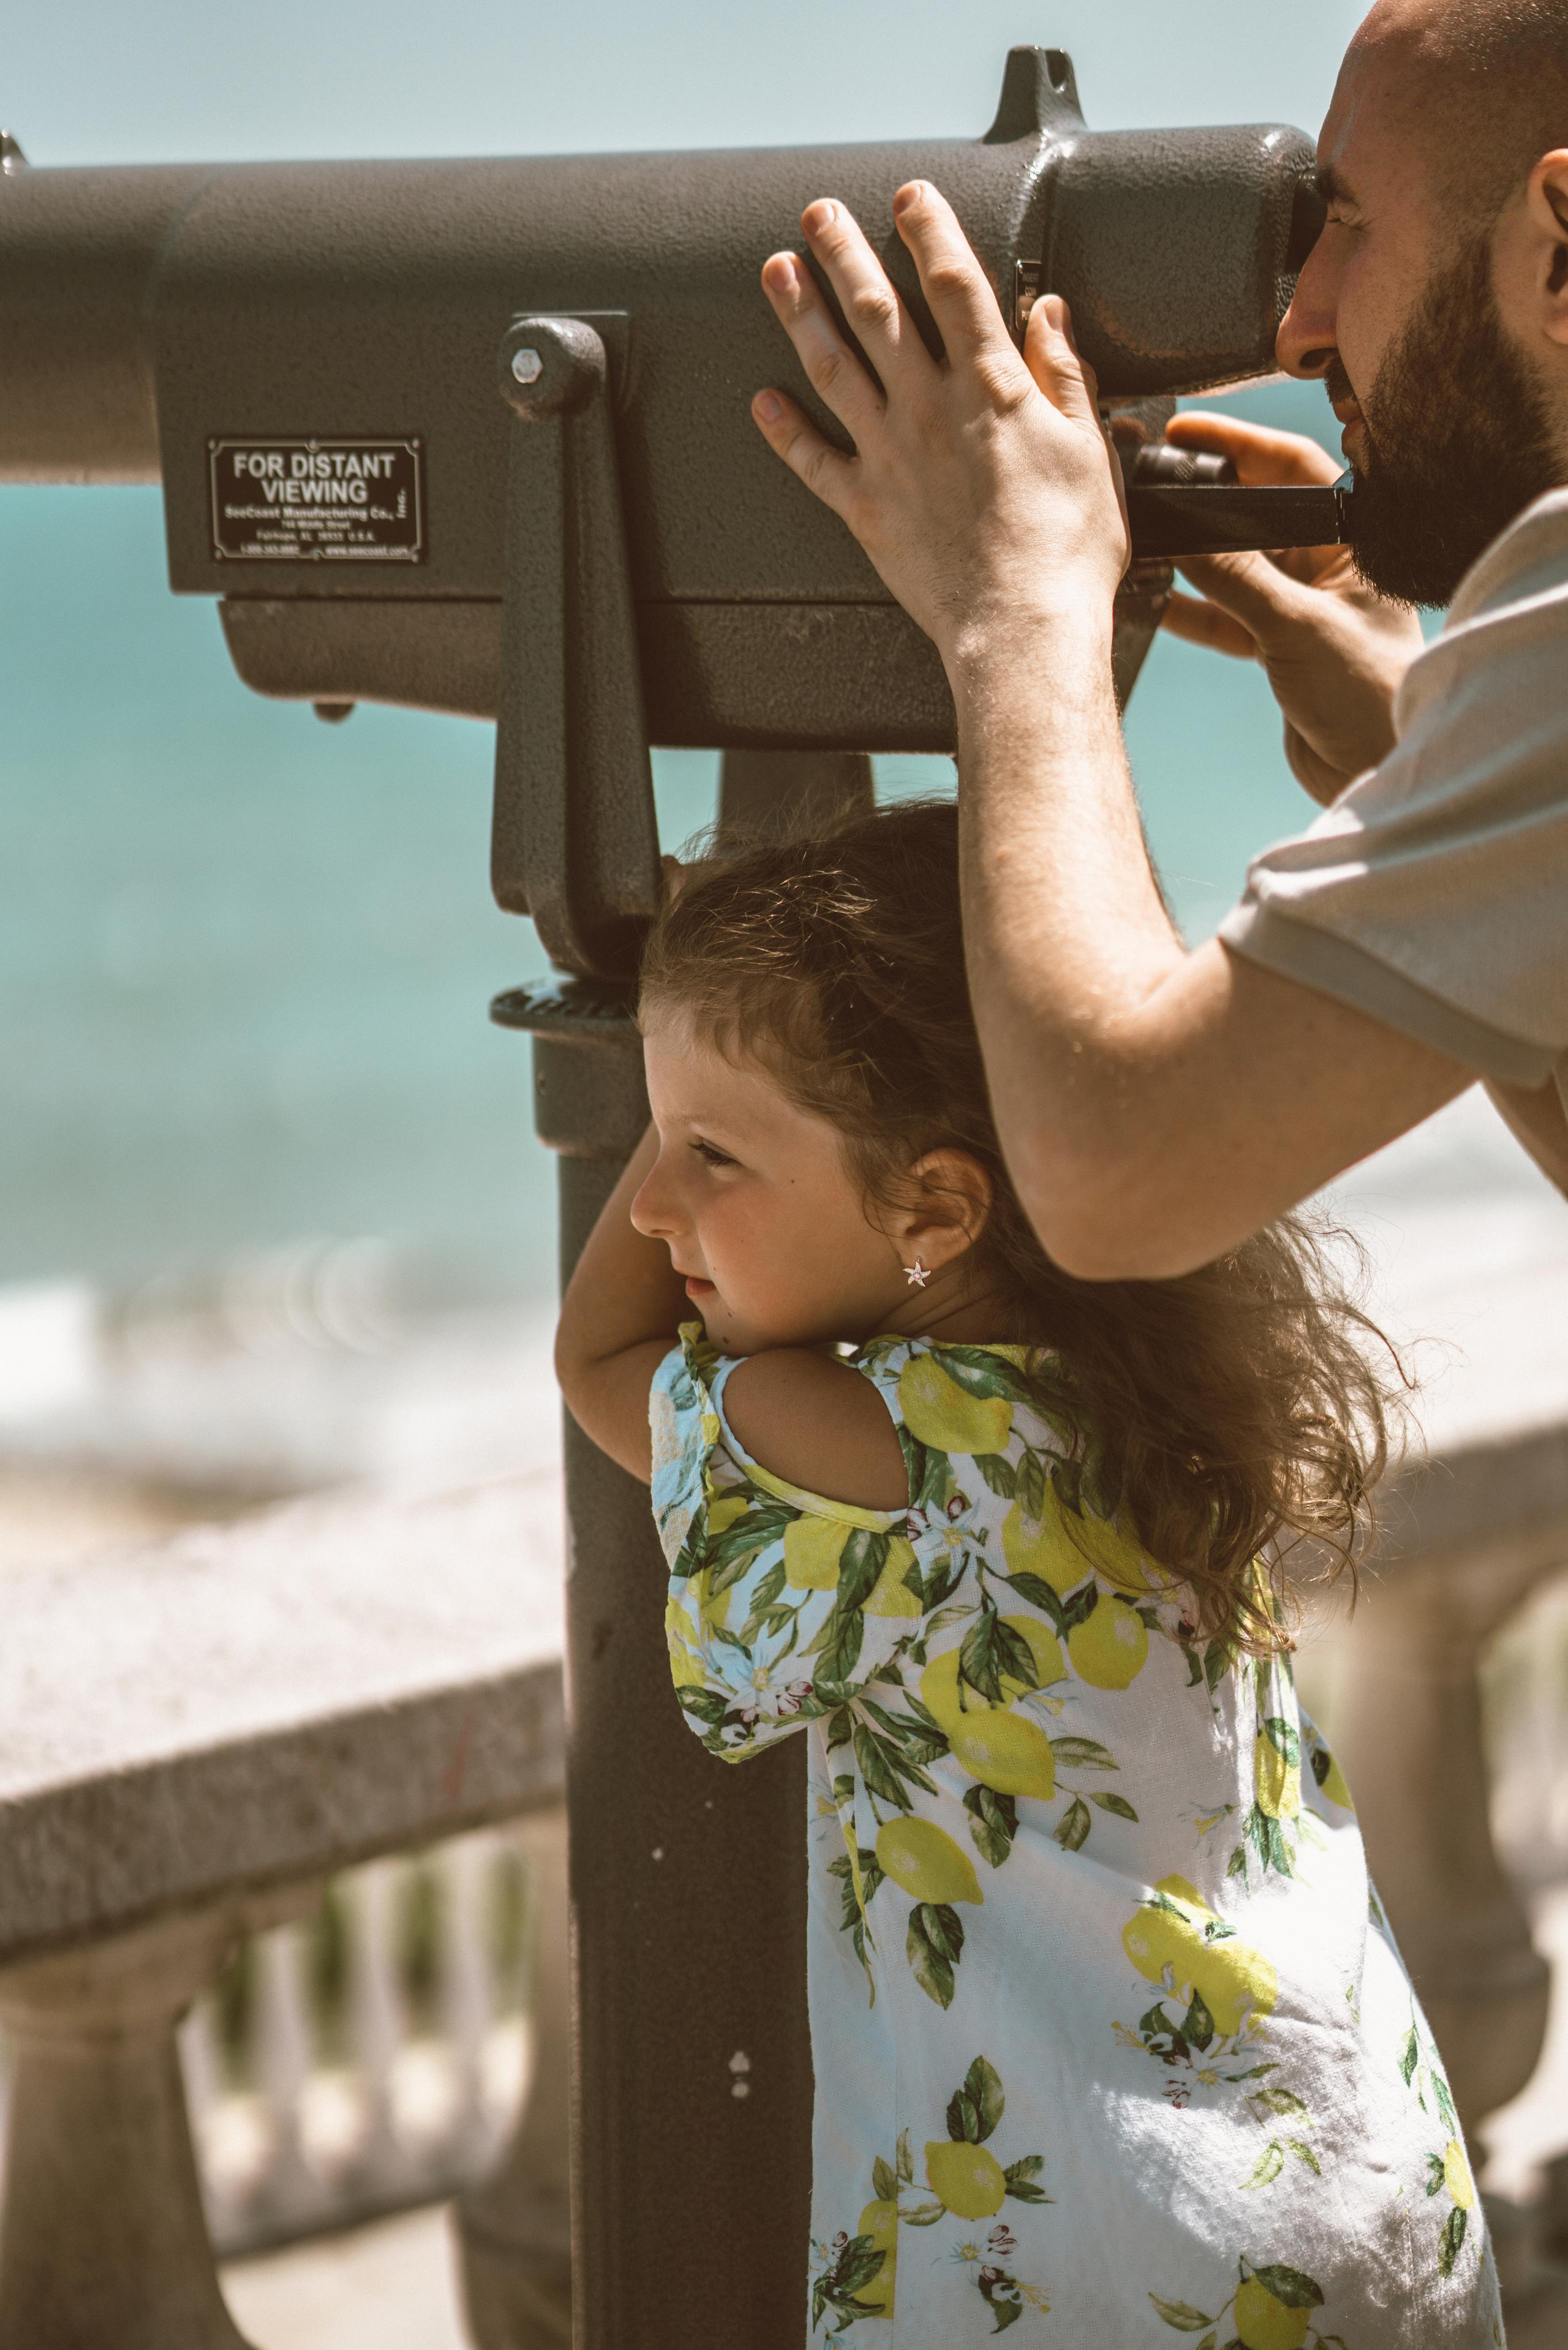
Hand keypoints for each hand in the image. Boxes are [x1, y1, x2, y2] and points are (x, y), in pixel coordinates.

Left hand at [750, 184, 1128, 676]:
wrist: (1021, 630)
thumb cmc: (1066, 553)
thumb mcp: (1089, 451)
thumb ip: (1064, 377)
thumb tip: (1048, 316)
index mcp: (991, 388)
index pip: (954, 284)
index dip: (929, 231)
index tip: (910, 196)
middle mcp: (930, 410)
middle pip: (878, 311)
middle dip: (844, 253)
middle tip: (818, 213)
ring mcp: (890, 457)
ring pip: (833, 367)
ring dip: (800, 313)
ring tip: (776, 271)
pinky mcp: (866, 509)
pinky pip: (812, 462)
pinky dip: (782, 429)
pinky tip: (762, 399)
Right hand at [1160, 413, 1424, 804]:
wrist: (1377, 769)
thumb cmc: (1371, 694)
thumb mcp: (1297, 626)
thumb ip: (1238, 577)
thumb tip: (1184, 530)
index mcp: (1352, 540)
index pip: (1291, 467)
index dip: (1238, 443)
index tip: (1186, 432)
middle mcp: (1326, 565)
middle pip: (1254, 514)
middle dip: (1204, 501)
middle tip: (1152, 484)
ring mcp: (1299, 606)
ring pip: (1233, 566)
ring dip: (1189, 559)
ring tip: (1142, 540)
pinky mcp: (1277, 647)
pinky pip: (1224, 615)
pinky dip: (1190, 609)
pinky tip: (1152, 598)